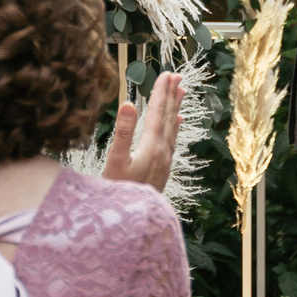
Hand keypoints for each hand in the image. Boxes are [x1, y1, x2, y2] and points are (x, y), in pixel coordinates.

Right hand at [102, 71, 184, 189]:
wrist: (130, 222)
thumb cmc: (116, 192)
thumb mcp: (115, 161)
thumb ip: (123, 132)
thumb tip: (129, 103)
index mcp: (151, 147)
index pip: (157, 113)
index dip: (161, 92)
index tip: (166, 74)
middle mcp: (162, 152)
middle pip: (168, 118)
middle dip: (171, 95)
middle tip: (177, 76)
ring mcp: (164, 162)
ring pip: (172, 129)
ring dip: (175, 109)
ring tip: (181, 92)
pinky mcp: (162, 170)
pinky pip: (172, 141)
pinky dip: (174, 127)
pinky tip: (176, 123)